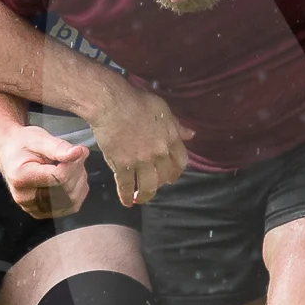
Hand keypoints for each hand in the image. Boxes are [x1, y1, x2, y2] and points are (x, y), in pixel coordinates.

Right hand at [0, 126, 90, 218]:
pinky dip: (77, 190)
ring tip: (69, 165)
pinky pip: (72, 206)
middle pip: (67, 190)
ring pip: (73, 200)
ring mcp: (34, 208)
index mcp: (21, 177)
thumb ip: (59, 147)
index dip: (74, 163)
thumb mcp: (39, 138)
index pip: (59, 177)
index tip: (77, 151)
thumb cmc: (23, 144)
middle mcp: (25, 198)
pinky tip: (69, 176)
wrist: (10, 153)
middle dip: (77, 171)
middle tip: (74, 155)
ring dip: (79, 181)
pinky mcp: (43, 212)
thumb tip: (79, 152)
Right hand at [84, 80, 191, 205]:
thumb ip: (177, 126)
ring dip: (145, 195)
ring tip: (140, 199)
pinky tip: (126, 201)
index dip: (176, 171)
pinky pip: (126, 185)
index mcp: (171, 139)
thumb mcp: (163, 110)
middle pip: (165, 176)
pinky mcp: (123, 165)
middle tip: (154, 186)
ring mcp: (141, 161)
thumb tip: (191, 134)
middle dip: (160, 184)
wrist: (112, 104)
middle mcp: (159, 153)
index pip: (181, 162)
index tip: (171, 175)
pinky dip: (126, 196)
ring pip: (148, 186)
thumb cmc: (137, 102)